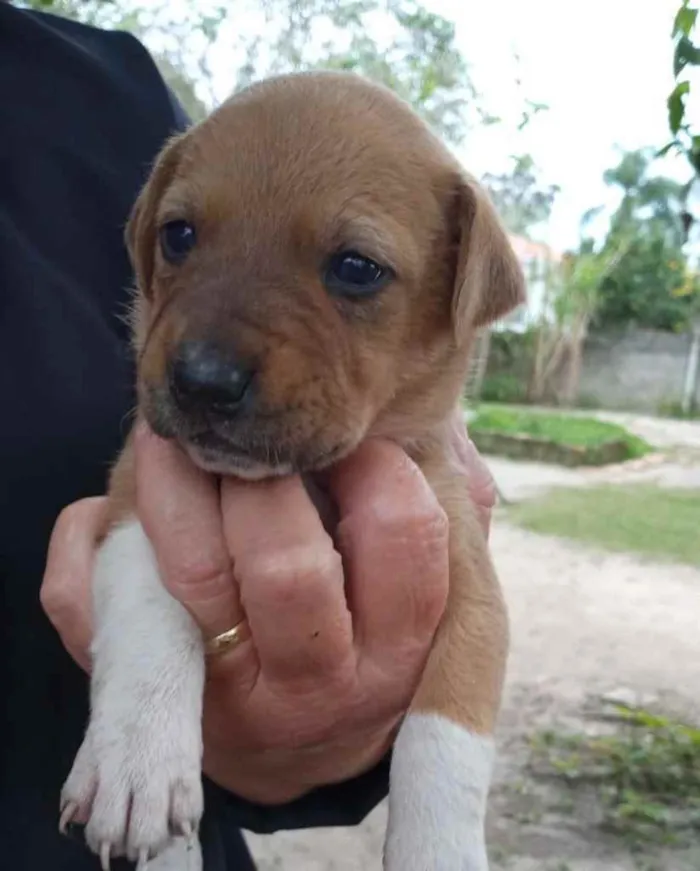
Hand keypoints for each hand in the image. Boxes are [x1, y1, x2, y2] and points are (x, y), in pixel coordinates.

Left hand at [41, 416, 494, 803]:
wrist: (305, 743)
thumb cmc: (369, 631)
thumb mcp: (424, 579)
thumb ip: (437, 502)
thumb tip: (420, 425)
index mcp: (401, 646)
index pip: (402, 533)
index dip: (372, 462)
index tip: (347, 440)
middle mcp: (320, 685)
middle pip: (284, 562)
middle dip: (264, 474)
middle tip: (257, 441)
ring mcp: (229, 699)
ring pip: (189, 570)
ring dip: (172, 479)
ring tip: (180, 440)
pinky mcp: (154, 695)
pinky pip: (91, 606)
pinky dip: (89, 535)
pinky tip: (117, 508)